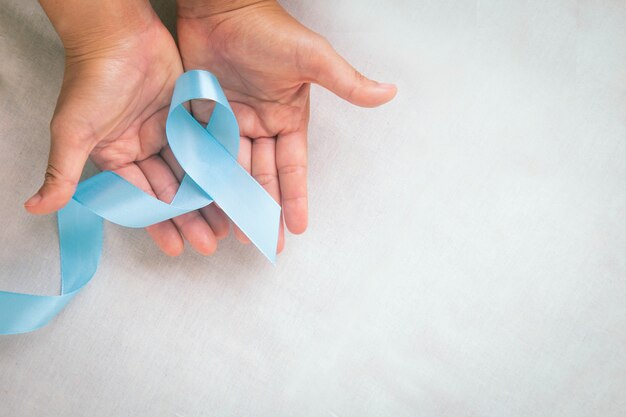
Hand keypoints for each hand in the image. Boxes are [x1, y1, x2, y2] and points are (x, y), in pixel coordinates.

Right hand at [26, 1, 226, 255]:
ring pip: (192, 172)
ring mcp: (168, 132)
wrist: (118, 32)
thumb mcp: (73, 131)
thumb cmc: (91, 80)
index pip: (141, 200)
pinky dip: (219, 164)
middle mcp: (144, 148)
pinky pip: (206, 144)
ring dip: (209, 197)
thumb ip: (61, 171)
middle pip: (172, 191)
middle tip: (211, 243)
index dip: (159, 225)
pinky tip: (234, 185)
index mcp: (118, 157)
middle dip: (190, 218)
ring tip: (228, 223)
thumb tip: (33, 208)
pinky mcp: (189, 114)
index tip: (177, 249)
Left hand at [177, 0, 396, 252]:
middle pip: (261, 178)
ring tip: (231, 234)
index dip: (296, 198)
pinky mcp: (200, 117)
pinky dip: (203, 178)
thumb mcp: (312, 58)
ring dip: (232, 202)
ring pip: (231, 172)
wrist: (220, 6)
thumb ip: (345, 82)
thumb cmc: (268, 28)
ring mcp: (229, 124)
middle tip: (262, 243)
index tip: (297, 228)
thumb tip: (388, 93)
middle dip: (263, 211)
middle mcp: (259, 126)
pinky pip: (203, 154)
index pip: (292, 167)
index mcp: (286, 118)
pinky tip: (203, 203)